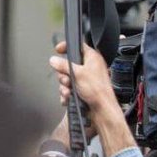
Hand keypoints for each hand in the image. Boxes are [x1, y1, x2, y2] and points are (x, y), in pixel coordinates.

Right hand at [49, 41, 132, 156]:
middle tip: (67, 80)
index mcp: (92, 58)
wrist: (102, 110)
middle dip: (64, 74)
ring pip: (68, 78)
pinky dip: (67, 93)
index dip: (67, 46)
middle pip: (69, 65)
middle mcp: (90, 68)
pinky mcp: (83, 90)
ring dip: (65, 86)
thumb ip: (63, 65)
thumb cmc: (97, 91)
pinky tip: (68, 97)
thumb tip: (54, 60)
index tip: (58, 49)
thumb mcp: (77, 73)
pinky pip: (69, 89)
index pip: (79, 46)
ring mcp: (86, 80)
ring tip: (69, 91)